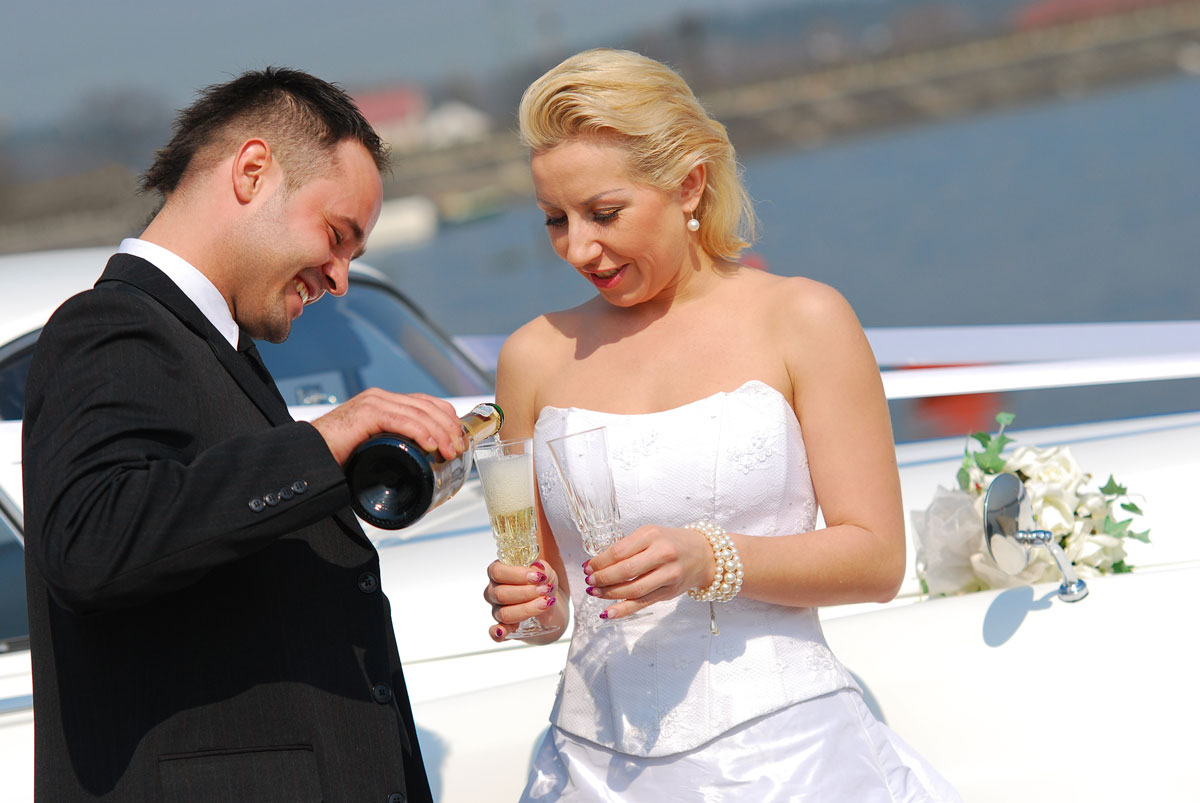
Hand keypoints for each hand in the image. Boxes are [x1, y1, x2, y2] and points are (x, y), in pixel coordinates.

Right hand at [311, 389, 463, 465]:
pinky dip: (420, 432)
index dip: (447, 419)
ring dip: (440, 433)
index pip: (426, 403)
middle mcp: (380, 398)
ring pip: (419, 412)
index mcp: (384, 403)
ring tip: (450, 452)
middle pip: (427, 406)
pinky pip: (401, 420)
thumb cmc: (336, 456)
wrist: (307, 456)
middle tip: (459, 448)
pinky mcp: (366, 413)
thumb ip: (393, 448)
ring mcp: (373, 403)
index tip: (459, 439)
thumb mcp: (375, 449)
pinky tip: (431, 446)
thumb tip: (419, 465)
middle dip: (449, 427)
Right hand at [484, 560, 558, 640]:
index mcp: (499, 572)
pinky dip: (498, 633)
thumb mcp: (547, 572)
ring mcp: (497, 610)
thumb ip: (542, 568)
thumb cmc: (543, 583)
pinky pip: (495, 633)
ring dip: (526, 609)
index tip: (538, 577)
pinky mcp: (504, 627)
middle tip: (544, 590)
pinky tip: (503, 632)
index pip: (497, 571)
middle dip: (526, 592)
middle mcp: (494, 591)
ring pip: (504, 613)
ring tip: (545, 603)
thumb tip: (537, 568)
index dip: (517, 574)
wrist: (550, 603)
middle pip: (500, 593)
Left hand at [582, 524, 715, 618]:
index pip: (619, 551)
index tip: (588, 567)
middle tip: (590, 581)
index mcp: (652, 536)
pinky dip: (623, 610)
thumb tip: (598, 564)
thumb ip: (628, 547)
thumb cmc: (672, 542)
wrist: (705, 554)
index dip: (600, 562)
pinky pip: (643, 603)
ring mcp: (668, 575)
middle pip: (625, 571)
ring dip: (610, 594)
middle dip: (602, 578)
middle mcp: (662, 554)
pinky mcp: (670, 592)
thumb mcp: (651, 534)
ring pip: (633, 589)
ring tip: (595, 593)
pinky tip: (608, 613)